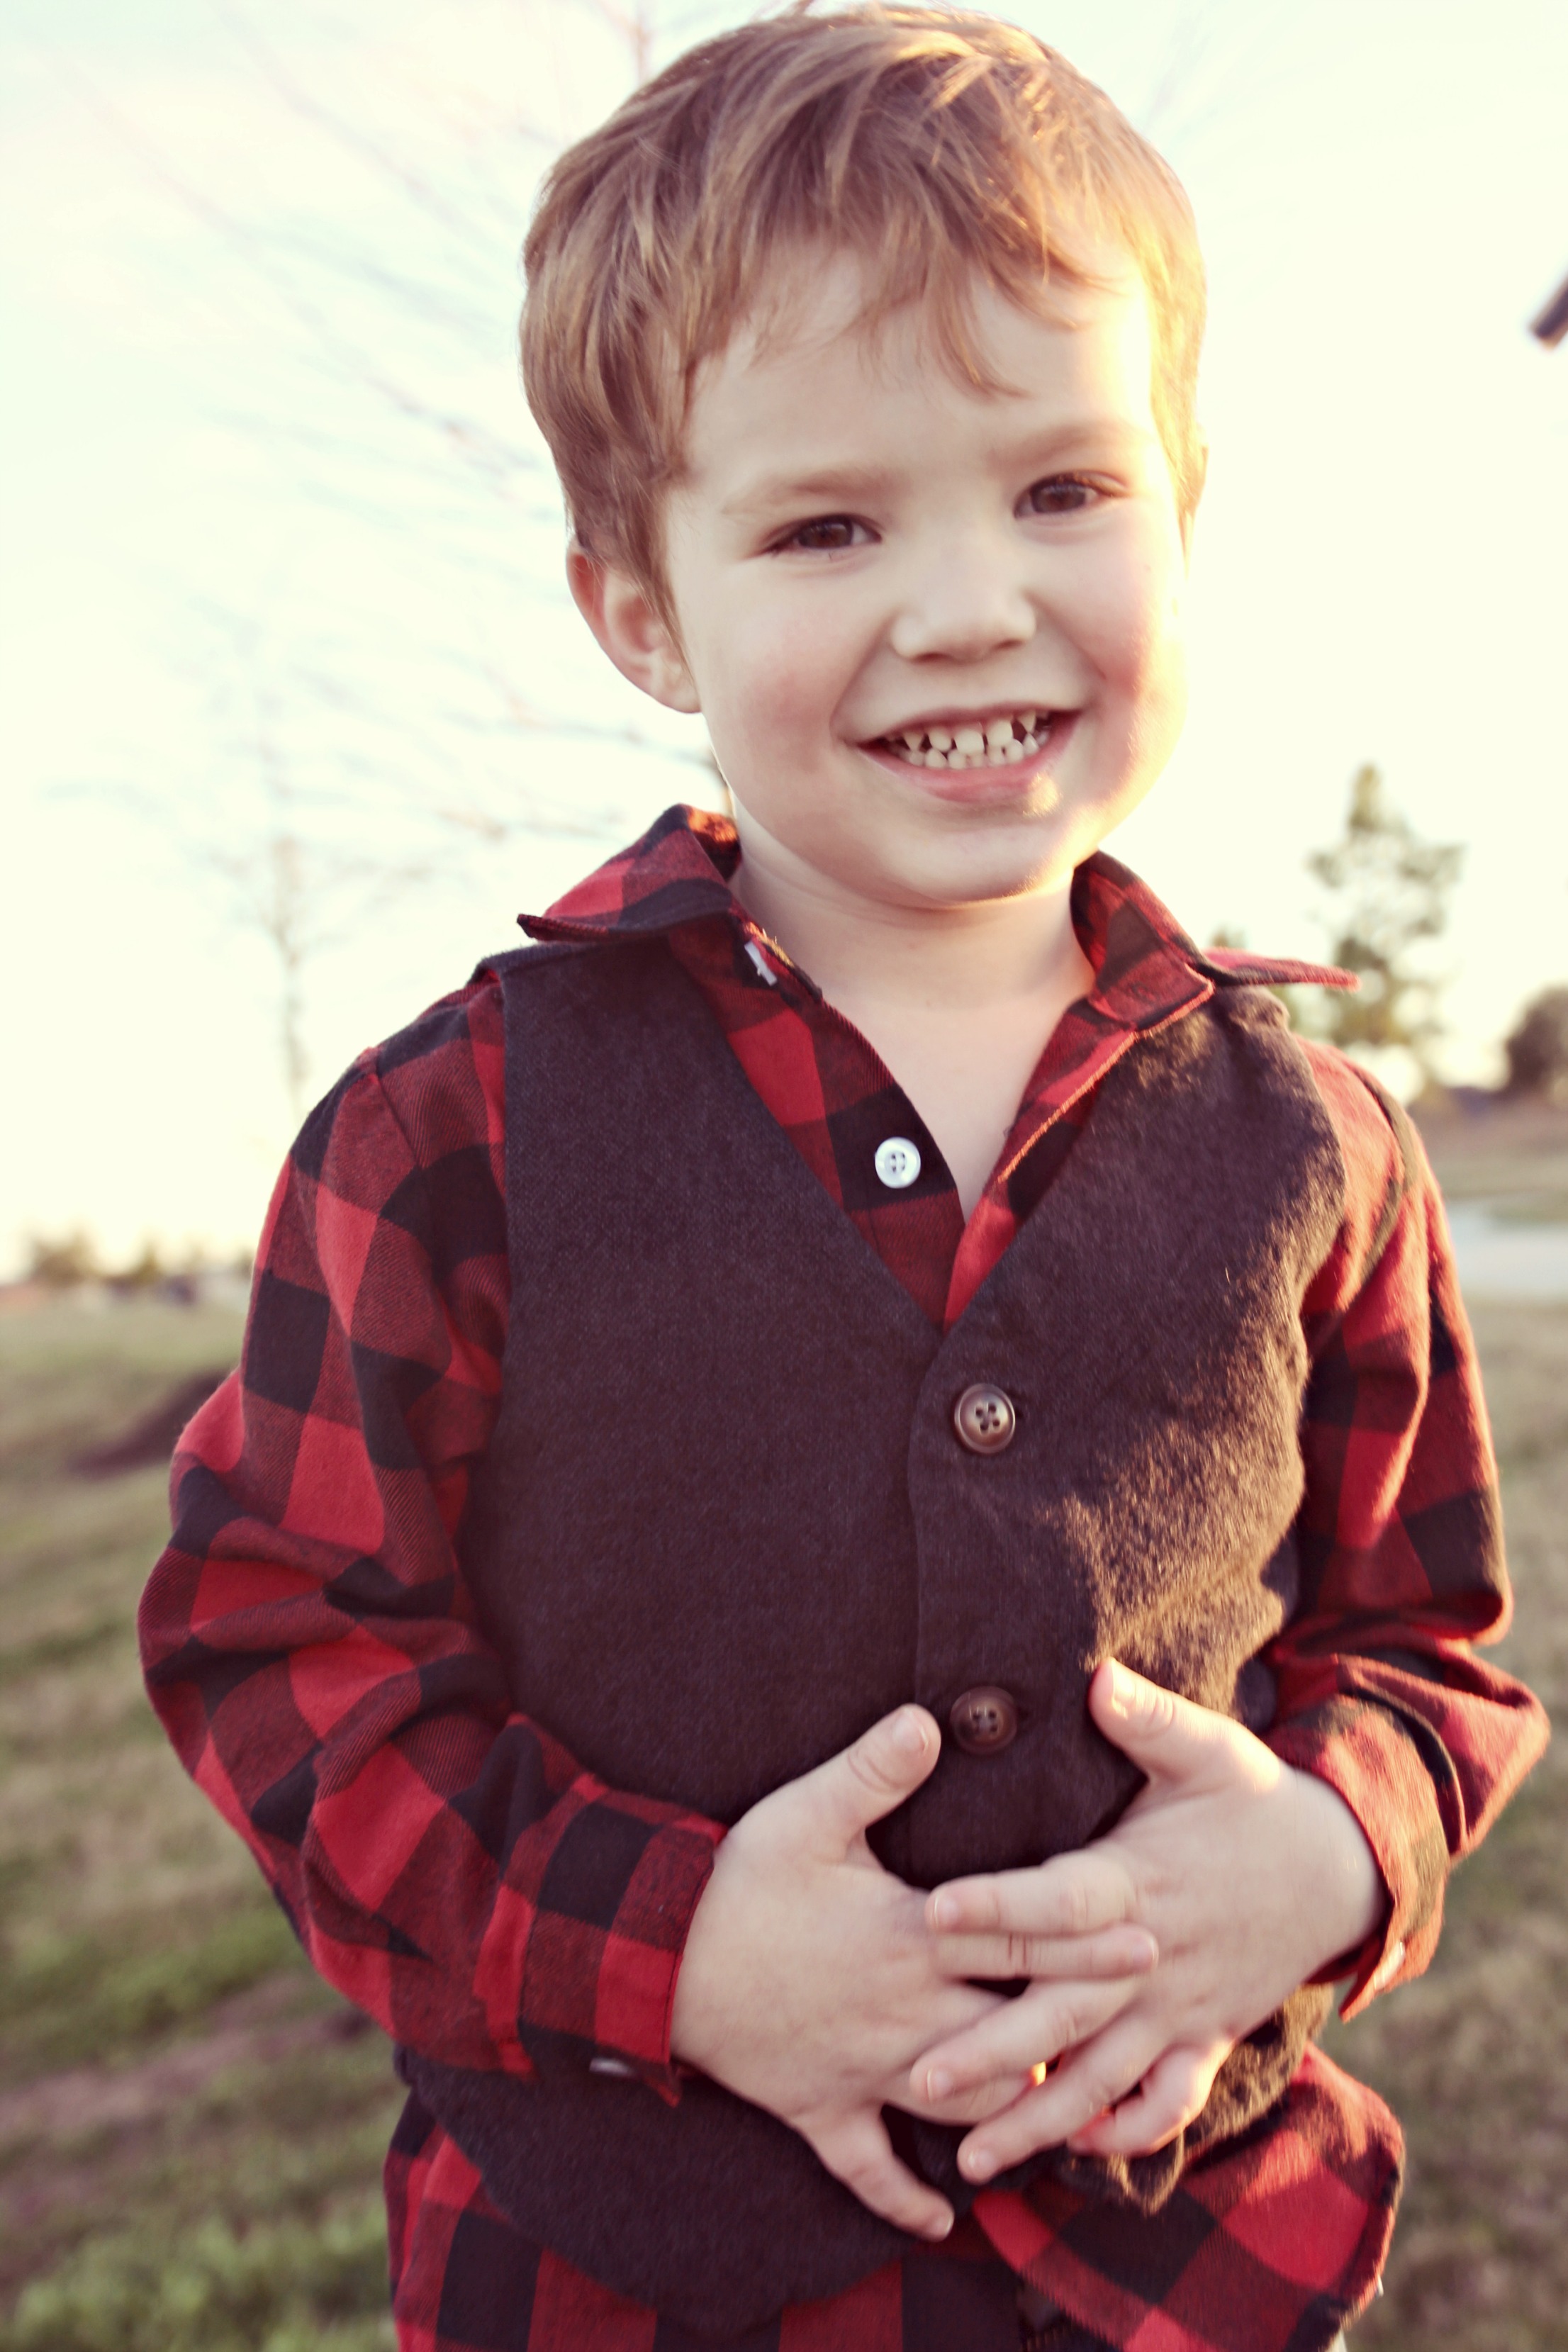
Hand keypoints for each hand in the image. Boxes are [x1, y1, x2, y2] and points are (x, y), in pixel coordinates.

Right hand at [670, 1704, 1154, 2238]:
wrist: (656, 1961)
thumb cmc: (735, 1882)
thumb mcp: (803, 1813)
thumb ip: (874, 1770)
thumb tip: (931, 1719)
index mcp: (909, 1939)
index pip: (1018, 1938)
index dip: (1086, 1940)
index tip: (1149, 1939)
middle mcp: (904, 2014)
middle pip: (1013, 2027)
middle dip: (1075, 2027)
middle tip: (1137, 2027)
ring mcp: (866, 2071)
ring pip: (964, 2104)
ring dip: (1011, 2106)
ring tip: (1060, 2101)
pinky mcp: (821, 2110)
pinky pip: (868, 2169)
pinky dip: (904, 2197)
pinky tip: (940, 2221)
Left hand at [911, 1660, 1385, 2181]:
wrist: (1339, 1868)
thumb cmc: (1254, 1800)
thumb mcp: (1211, 1749)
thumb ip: (1149, 1719)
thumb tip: (1097, 1678)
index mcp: (1137, 1881)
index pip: (1058, 1899)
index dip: (998, 1906)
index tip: (931, 1914)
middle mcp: (1151, 1958)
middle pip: (1062, 2010)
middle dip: (990, 2049)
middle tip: (917, 2079)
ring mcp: (1178, 2008)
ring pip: (1100, 2077)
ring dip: (1036, 2119)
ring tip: (969, 2160)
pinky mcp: (1203, 2037)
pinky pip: (1166, 2102)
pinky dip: (1125, 2132)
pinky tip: (1074, 2150)